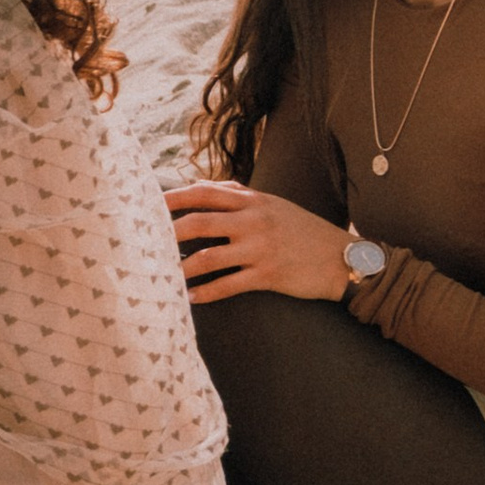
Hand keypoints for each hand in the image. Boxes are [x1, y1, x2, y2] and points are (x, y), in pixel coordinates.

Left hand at [166, 176, 352, 304]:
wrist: (341, 257)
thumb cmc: (304, 230)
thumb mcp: (274, 204)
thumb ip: (240, 196)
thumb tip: (202, 187)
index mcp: (253, 201)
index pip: (205, 192)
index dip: (174, 197)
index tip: (149, 203)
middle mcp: (254, 221)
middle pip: (199, 222)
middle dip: (167, 232)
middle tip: (143, 241)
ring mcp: (260, 249)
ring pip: (208, 257)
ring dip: (181, 268)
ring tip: (162, 275)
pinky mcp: (267, 275)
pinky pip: (227, 285)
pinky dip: (205, 293)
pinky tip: (190, 298)